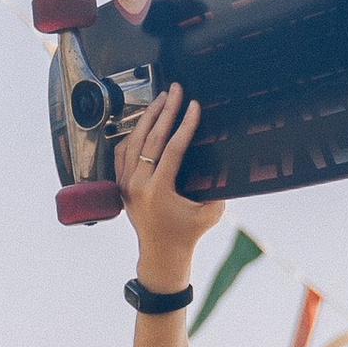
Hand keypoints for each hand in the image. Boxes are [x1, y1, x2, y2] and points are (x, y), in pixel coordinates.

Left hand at [115, 84, 226, 277]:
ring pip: (134, 141)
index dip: (184, 124)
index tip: (193, 106)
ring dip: (148, 117)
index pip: (172, 148)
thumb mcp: (211, 212)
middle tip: (176, 90)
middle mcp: (137, 185)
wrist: (161, 255)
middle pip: (151, 137)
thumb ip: (218, 186)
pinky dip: (133, 134)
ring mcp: (126, 184)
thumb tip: (225, 162)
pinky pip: (123, 152)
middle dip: (166, 110)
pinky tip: (144, 121)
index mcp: (158, 190)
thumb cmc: (187, 235)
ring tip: (162, 99)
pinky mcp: (121, 185)